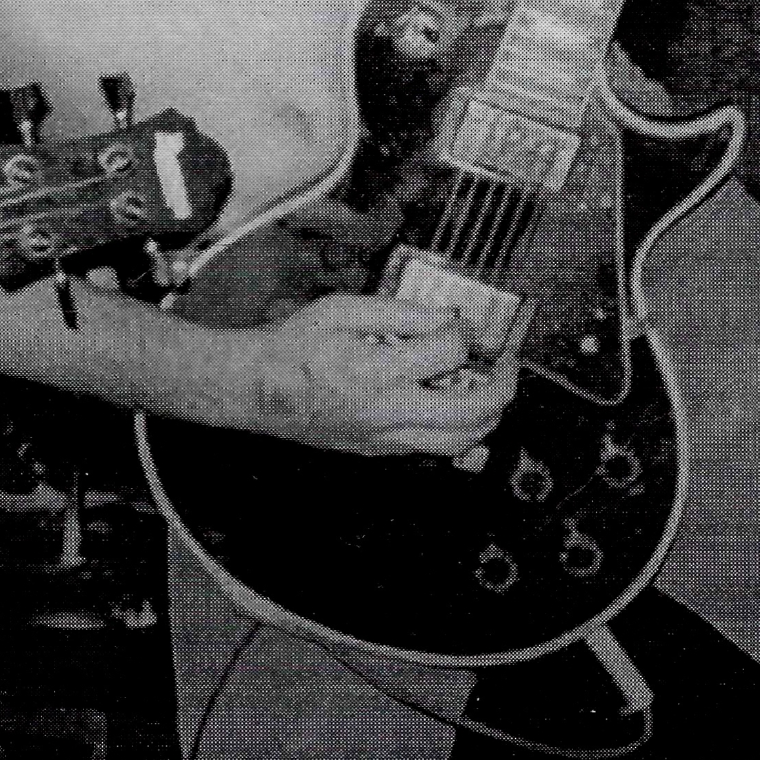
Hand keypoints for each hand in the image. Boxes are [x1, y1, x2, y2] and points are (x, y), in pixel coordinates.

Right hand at [221, 293, 515, 457]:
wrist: (255, 390)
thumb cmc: (291, 345)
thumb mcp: (341, 309)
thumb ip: (397, 311)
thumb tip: (444, 315)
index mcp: (379, 370)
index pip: (449, 351)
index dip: (465, 331)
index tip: (463, 322)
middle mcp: (389, 411)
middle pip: (473, 411)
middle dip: (502, 386)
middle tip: (505, 364)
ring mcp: (385, 438)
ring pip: (460, 442)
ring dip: (486, 416)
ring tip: (486, 389)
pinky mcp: (377, 450)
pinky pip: (431, 448)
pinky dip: (454, 430)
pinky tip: (449, 407)